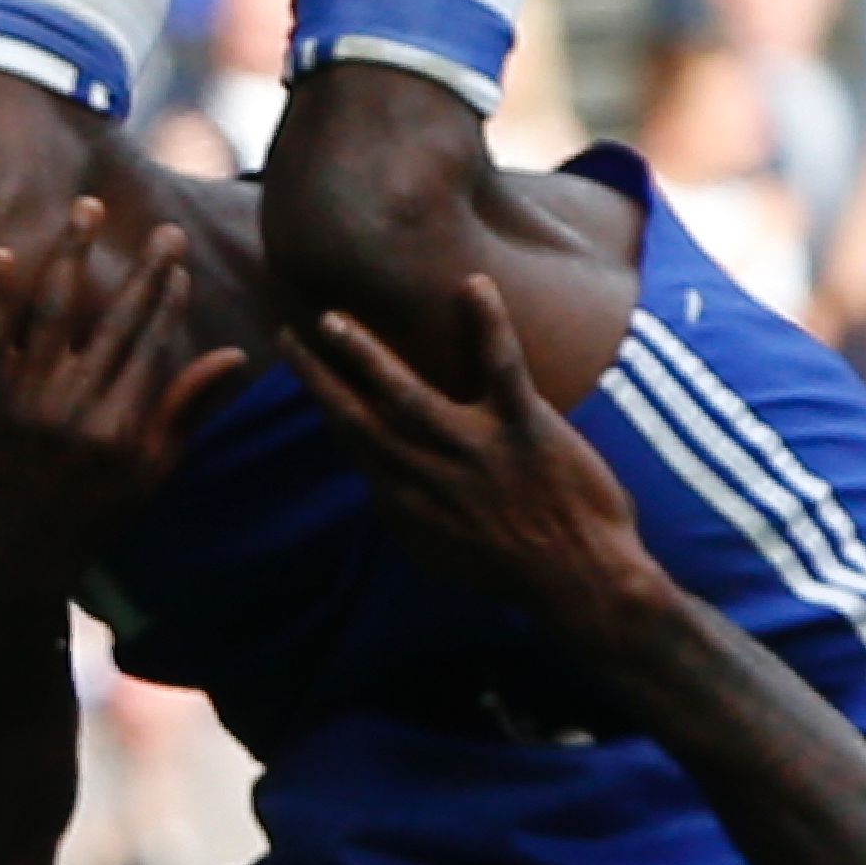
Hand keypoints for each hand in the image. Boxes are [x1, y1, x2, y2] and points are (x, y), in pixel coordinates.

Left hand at [0, 204, 242, 565]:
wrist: (23, 542)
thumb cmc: (101, 503)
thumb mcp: (155, 466)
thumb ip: (189, 406)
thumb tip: (238, 355)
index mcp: (120, 427)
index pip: (151, 346)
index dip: (168, 302)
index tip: (180, 265)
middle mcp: (75, 409)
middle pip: (115, 322)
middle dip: (143, 271)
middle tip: (163, 230)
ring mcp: (26, 401)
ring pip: (53, 312)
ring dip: (72, 255)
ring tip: (86, 208)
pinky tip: (3, 253)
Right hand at [288, 283, 671, 654]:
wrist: (577, 579)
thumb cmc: (510, 569)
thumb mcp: (438, 553)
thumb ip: (404, 513)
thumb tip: (377, 483)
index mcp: (405, 498)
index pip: (351, 440)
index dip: (322, 402)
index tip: (301, 370)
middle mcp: (426, 469)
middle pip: (356, 414)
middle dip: (317, 374)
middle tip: (288, 335)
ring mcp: (472, 444)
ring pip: (405, 390)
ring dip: (364, 353)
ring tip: (333, 319)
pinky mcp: (523, 424)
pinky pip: (501, 365)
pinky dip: (488, 323)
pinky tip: (474, 285)